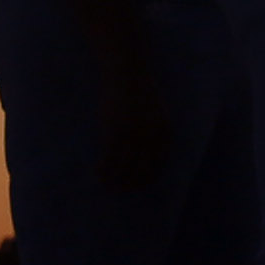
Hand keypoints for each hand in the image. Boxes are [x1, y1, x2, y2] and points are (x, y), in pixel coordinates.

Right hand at [99, 72, 172, 195]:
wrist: (128, 74)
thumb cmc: (140, 92)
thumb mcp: (156, 113)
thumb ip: (155, 133)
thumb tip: (145, 154)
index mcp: (166, 132)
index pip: (161, 164)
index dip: (149, 178)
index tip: (138, 185)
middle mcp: (153, 137)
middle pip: (143, 171)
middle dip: (132, 185)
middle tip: (120, 190)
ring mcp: (134, 135)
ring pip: (125, 169)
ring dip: (115, 181)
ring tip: (107, 185)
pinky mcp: (115, 132)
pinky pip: (109, 159)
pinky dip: (104, 169)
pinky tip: (98, 172)